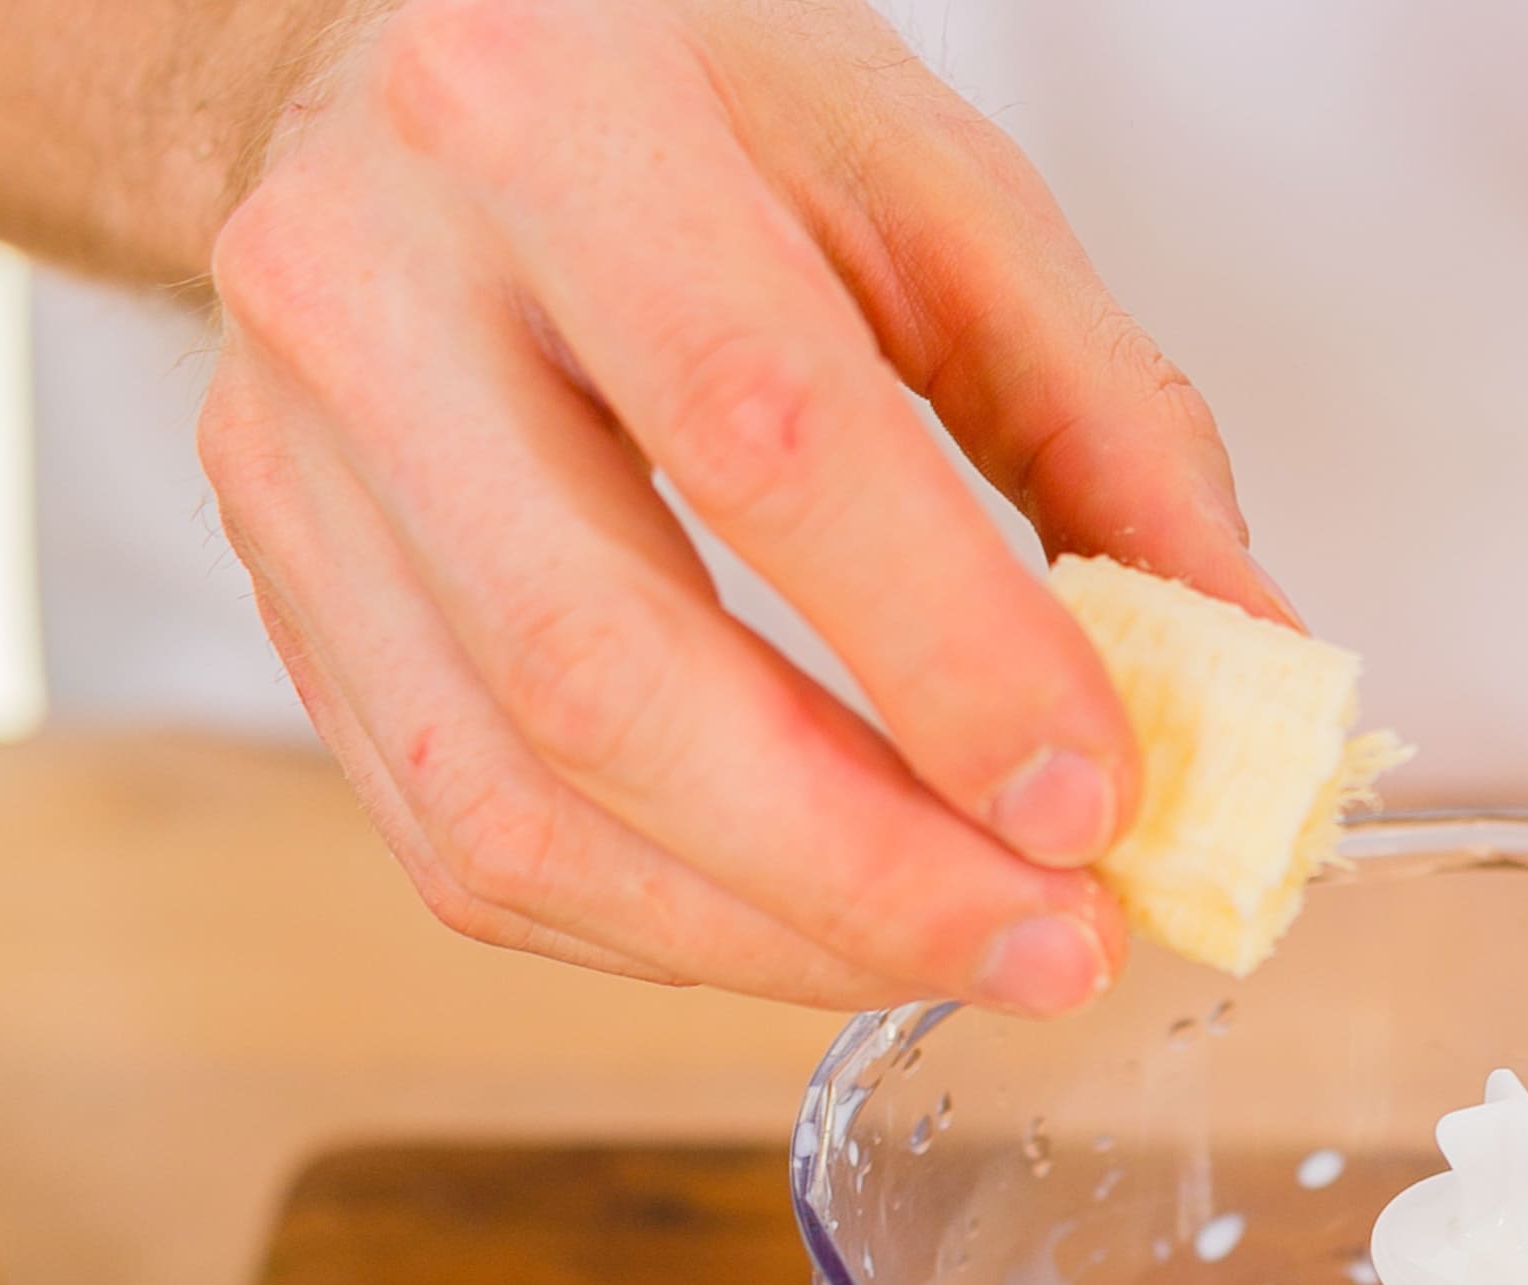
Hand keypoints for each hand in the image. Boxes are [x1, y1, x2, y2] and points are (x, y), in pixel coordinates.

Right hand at [200, 0, 1286, 1009]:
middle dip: (863, 867)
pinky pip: (461, 842)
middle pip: (606, 673)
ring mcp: (291, 460)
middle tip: (1056, 944)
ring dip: (772, 935)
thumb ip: (1104, 418)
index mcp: (551, 119)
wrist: (387, 57)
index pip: (762, 438)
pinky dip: (662, 931)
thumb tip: (1245, 662)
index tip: (1097, 802)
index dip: (946, 657)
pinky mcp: (281, 593)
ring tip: (964, 953)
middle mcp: (368, 290)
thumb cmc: (678, 104)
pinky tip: (808, 927)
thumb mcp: (927, 182)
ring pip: (517, 802)